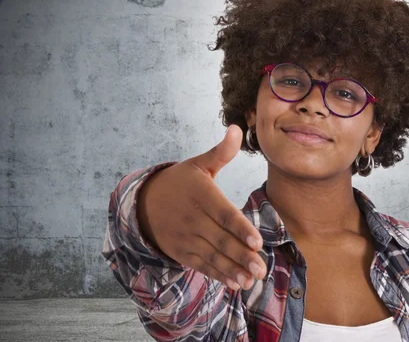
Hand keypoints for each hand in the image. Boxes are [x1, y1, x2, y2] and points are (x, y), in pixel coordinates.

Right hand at [137, 125, 265, 290]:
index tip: (256, 241)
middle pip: (220, 240)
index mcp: (201, 196)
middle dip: (241, 256)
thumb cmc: (180, 182)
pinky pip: (202, 265)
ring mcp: (186, 238)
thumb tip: (236, 129)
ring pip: (212, 256)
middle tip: (261, 268)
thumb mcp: (198, 165)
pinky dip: (218, 275)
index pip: (223, 214)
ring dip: (232, 270)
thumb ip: (221, 152)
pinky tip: (235, 283)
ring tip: (251, 280)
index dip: (240, 229)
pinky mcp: (182, 252)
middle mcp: (193, 219)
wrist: (144, 202)